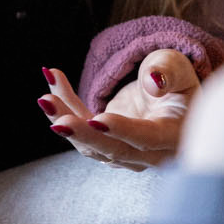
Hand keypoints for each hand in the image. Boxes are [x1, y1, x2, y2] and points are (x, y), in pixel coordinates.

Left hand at [39, 50, 197, 168]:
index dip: (123, 130)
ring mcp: (128, 155)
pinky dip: (66, 111)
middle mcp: (152, 154)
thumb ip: (169, 72)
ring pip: (92, 145)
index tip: (96, 119)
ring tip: (45, 98)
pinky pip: (84, 133)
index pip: (148, 138)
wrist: (172, 99)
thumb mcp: (178, 68)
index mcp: (175, 136)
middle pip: (114, 150)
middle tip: (56, 116)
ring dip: (66, 120)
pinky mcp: (108, 147)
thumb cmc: (177, 81)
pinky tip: (50, 89)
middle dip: (83, 134)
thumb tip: (154, 82)